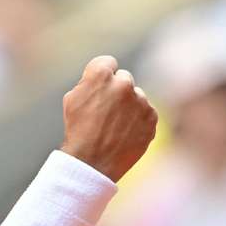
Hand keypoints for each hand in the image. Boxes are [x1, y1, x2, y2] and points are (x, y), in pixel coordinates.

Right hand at [59, 55, 157, 182]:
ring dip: (129, 106)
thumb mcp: (73, 98)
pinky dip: (139, 120)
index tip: (100, 87)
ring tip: (115, 127)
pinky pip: (146, 112)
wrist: (93, 163)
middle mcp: (124, 83)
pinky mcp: (152, 117)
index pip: (108, 62)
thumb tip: (106, 75)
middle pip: (124, 78)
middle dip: (117, 90)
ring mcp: (140, 100)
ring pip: (136, 97)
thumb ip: (91, 81)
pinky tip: (125, 133)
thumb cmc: (78, 130)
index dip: (102, 75)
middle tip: (107, 110)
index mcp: (101, 74)